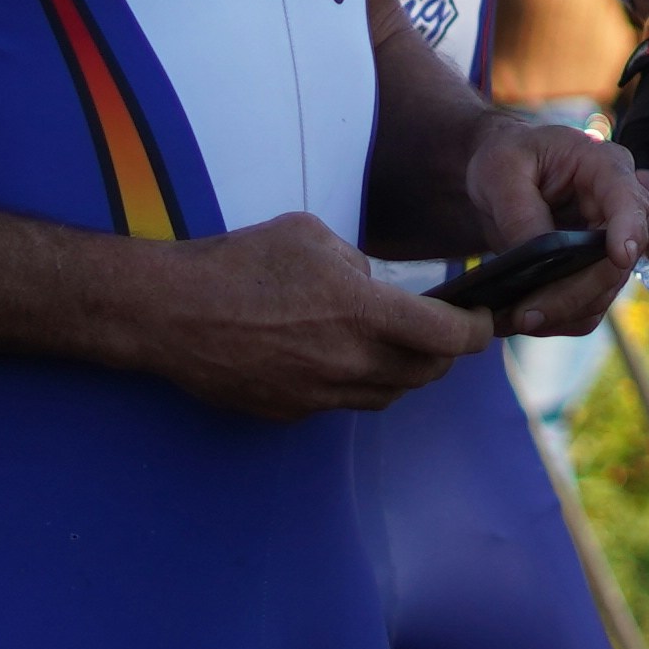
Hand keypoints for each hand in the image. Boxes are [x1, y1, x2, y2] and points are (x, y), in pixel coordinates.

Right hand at [142, 212, 493, 420]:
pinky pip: (340, 403)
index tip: (481, 319)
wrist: (167, 311)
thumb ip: (361, 266)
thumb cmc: (237, 263)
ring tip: (393, 343)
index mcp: (363, 314)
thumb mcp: (312, 237)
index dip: (475, 331)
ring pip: (387, 394)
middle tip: (442, 330)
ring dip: (402, 372)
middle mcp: (348, 363)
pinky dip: (353, 384)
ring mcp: (318, 395)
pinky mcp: (289, 412)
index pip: (449, 338)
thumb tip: (379, 287)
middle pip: (427, 373)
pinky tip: (335, 357)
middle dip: (443, 353)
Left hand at [461, 117, 648, 340]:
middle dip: (574, 293)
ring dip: (564, 312)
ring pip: (604, 291)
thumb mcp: (501, 170)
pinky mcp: (595, 270)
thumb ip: (521, 210)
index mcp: (605, 168)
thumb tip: (538, 260)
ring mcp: (611, 243)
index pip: (628, 200)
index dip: (629, 229)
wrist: (505, 174)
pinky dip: (560, 319)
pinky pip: (590, 305)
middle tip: (524, 315)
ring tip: (513, 319)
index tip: (619, 256)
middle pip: (616, 261)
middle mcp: (620, 208)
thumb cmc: (506, 157)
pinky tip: (525, 319)